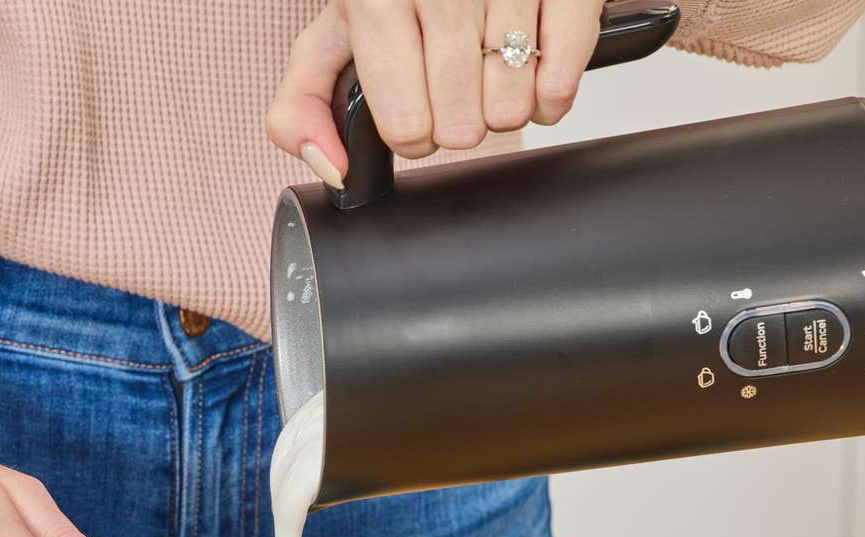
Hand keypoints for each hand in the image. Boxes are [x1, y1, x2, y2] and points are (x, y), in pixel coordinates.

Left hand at [267, 0, 604, 183]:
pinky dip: (550, 96)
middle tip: (453, 92)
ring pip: (511, 111)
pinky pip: (562, 81)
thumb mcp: (335, 38)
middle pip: (460, 127)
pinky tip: (531, 76)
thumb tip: (334, 171)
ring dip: (502, 110)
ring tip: (489, 78)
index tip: (415, 110)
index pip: (403, 124)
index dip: (412, 132)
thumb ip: (303, 105)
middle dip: (456, 125)